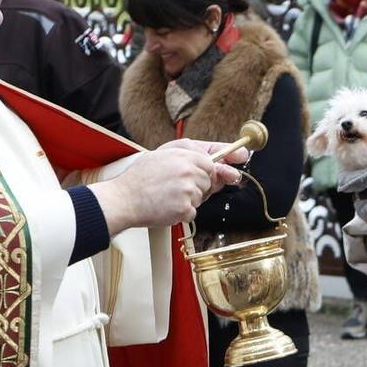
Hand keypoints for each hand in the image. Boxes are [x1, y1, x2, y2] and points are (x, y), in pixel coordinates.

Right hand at [90, 141, 246, 232]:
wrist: (124, 198)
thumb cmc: (142, 177)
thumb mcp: (165, 153)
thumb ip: (193, 153)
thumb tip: (220, 162)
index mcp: (185, 155)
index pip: (213, 161)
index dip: (222, 166)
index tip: (242, 157)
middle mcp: (189, 170)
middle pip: (209, 181)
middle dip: (199, 185)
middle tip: (177, 186)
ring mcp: (188, 190)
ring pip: (202, 197)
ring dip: (190, 199)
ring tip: (167, 194)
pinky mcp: (184, 208)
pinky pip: (193, 212)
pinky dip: (182, 212)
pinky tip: (166, 206)